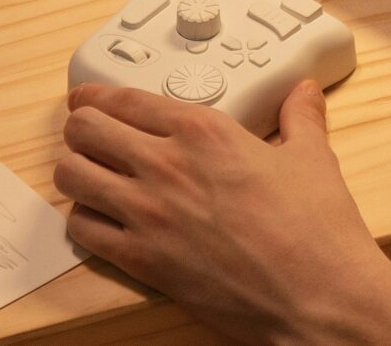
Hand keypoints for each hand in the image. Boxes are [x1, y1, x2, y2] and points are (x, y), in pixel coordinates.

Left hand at [56, 83, 390, 345]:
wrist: (318, 296)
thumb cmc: (315, 231)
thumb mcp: (312, 157)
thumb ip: (300, 117)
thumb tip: (303, 94)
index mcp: (202, 130)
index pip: (124, 98)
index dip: (96, 95)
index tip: (87, 98)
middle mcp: (166, 163)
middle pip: (85, 129)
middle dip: (80, 129)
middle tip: (86, 136)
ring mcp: (149, 213)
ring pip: (72, 175)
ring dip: (75, 172)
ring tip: (86, 176)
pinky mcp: (143, 261)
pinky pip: (83, 231)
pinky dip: (83, 223)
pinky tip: (99, 222)